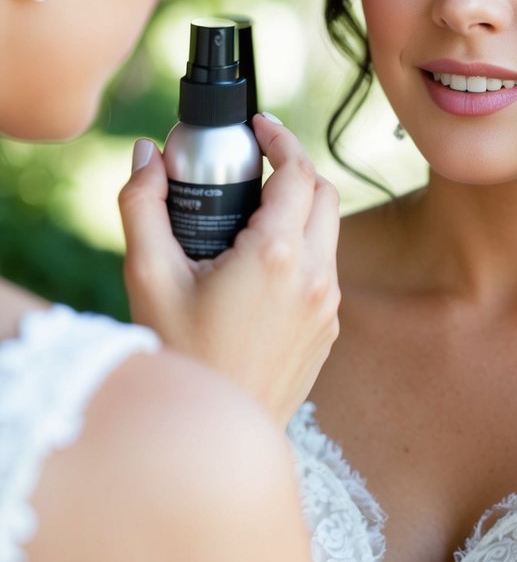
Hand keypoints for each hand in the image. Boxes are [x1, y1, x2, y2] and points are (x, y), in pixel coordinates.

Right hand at [119, 114, 339, 428]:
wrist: (213, 434)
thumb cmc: (179, 358)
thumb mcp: (148, 277)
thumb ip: (143, 205)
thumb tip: (146, 155)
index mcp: (276, 256)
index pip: (299, 171)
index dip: (281, 139)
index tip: (258, 127)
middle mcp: (314, 276)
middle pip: (324, 193)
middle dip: (294, 168)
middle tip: (255, 164)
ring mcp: (327, 305)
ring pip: (327, 231)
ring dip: (299, 210)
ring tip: (250, 214)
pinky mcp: (328, 328)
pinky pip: (323, 269)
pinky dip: (301, 249)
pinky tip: (257, 264)